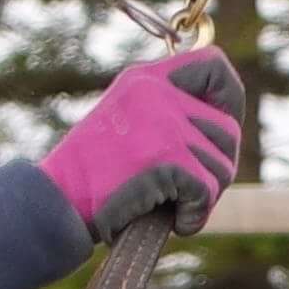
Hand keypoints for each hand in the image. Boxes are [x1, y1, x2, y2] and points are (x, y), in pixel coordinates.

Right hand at [32, 48, 249, 241]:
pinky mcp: (165, 157)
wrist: (58, 201)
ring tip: (173, 205)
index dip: (231, 99)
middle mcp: (156, 92)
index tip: (222, 130)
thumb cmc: (94, 174)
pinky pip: (207, 189)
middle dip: (217, 169)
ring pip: (223, 165)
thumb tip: (229, 128)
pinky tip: (176, 222)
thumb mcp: (128, 123)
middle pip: (229, 131)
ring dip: (205, 196)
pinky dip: (195, 215)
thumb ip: (169, 114)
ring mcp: (162, 123)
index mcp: (146, 79)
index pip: (214, 65)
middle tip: (190, 191)